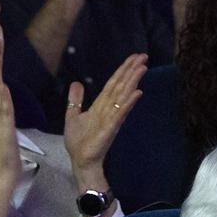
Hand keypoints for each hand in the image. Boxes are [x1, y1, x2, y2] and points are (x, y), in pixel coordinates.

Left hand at [63, 52, 145, 173]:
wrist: (80, 160)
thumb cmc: (78, 142)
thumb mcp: (73, 115)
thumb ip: (76, 100)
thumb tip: (77, 83)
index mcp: (101, 105)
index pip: (114, 83)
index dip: (123, 70)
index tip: (133, 57)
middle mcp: (109, 109)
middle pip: (122, 85)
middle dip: (131, 70)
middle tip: (144, 56)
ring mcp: (112, 118)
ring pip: (123, 95)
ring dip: (133, 81)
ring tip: (142, 68)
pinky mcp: (111, 128)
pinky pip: (120, 113)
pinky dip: (128, 102)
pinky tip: (137, 92)